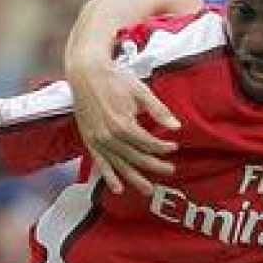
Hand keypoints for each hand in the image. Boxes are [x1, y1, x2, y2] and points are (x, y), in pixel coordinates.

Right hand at [67, 58, 180, 195]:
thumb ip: (158, 111)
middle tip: (170, 170)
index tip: (174, 147)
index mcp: (123, 124)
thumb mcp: (140, 91)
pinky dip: (109, 177)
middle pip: (136, 157)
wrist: (85, 73)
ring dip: (135, 178)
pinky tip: (118, 188)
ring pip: (120, 165)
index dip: (163, 147)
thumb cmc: (114, 79)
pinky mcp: (89, 141)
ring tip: (148, 189)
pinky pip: (100, 163)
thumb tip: (176, 127)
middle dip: (155, 165)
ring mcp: (98, 141)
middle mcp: (109, 137)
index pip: (148, 143)